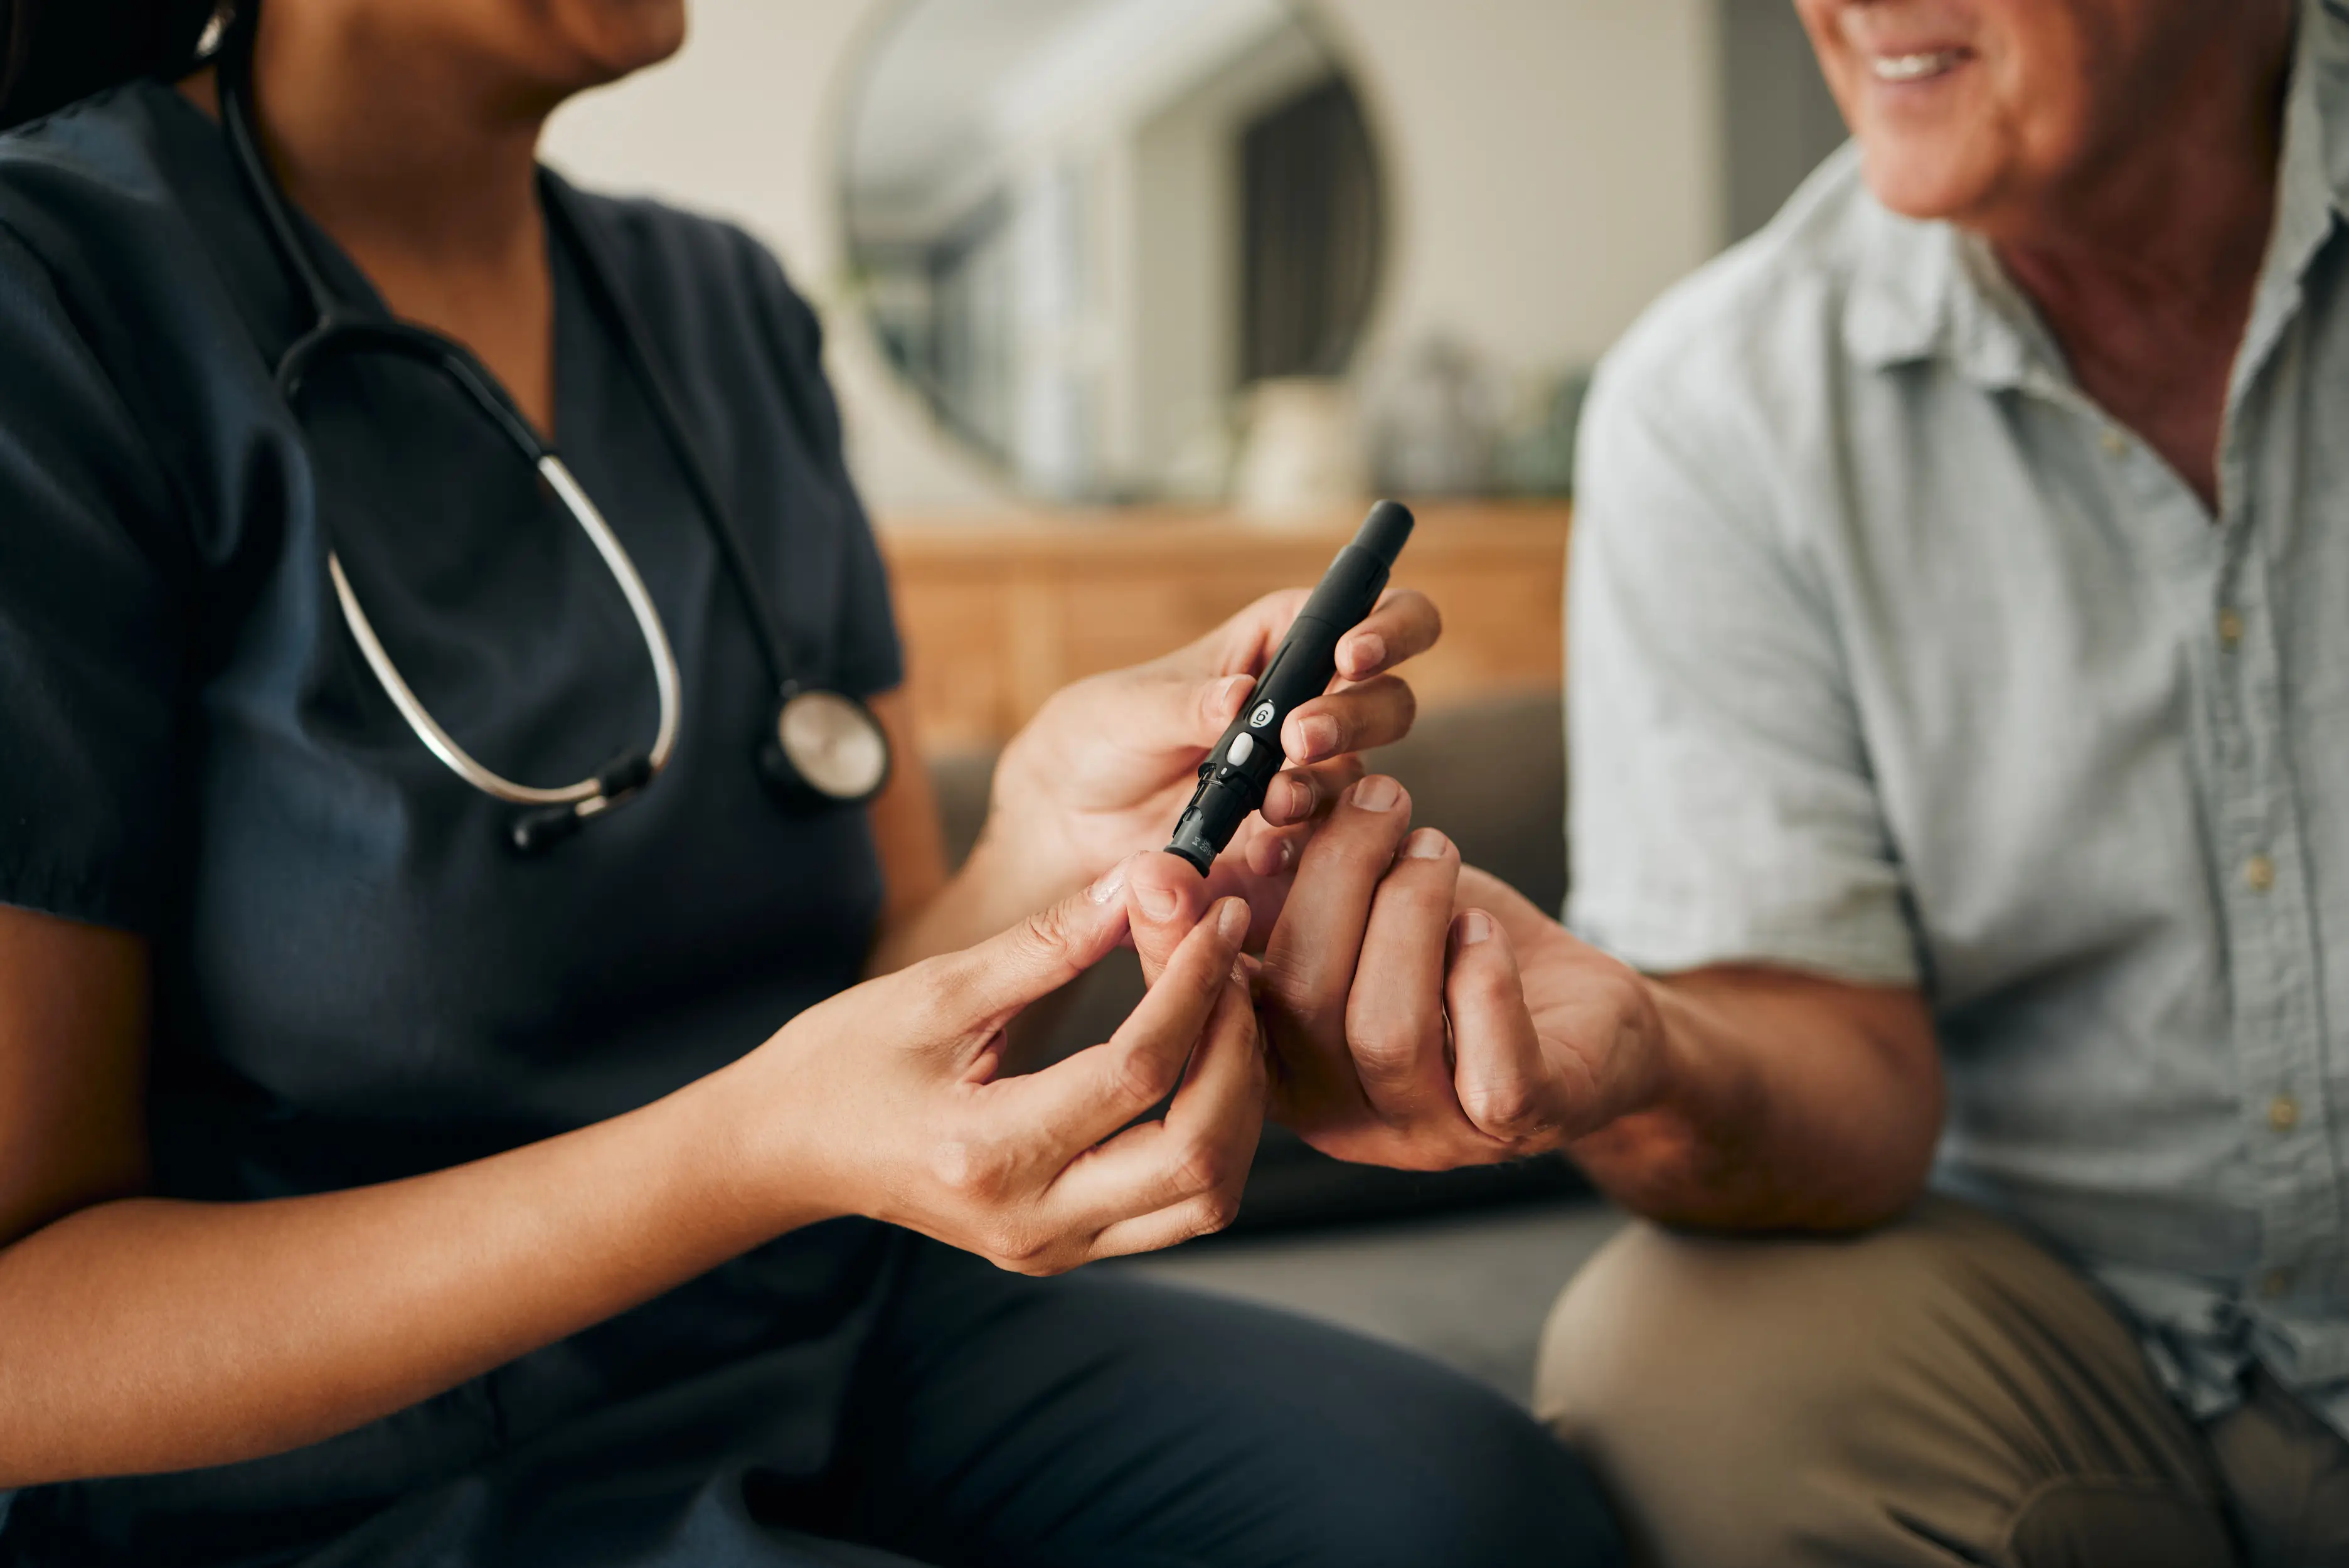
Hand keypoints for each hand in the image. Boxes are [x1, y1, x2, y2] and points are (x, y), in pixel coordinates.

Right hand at [748, 857, 1263, 1272]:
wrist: (787, 1150)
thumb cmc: (844, 1063)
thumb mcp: (935, 990)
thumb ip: (1045, 943)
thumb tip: (1139, 881)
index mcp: (986, 1154)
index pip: (1135, 1073)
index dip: (1191, 986)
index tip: (1217, 918)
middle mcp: (1030, 1220)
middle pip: (1194, 1156)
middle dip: (1234, 1053)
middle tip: (1233, 969)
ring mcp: (1054, 1246)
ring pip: (1204, 1199)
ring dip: (1236, 1104)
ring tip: (1225, 1015)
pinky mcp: (1068, 1246)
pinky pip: (1177, 1207)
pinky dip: (1212, 1136)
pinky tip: (1202, 1065)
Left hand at [977, 588, 1441, 923]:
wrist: (1064, 824)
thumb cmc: (1098, 736)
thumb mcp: (1128, 709)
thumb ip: (1188, 703)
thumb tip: (1242, 696)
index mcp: (1279, 640)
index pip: (1366, 611)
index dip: (1385, 626)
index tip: (1350, 655)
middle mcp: (1310, 705)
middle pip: (1388, 698)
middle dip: (1358, 716)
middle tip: (1301, 739)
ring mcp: (1307, 777)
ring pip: (1364, 775)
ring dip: (1323, 785)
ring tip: (1271, 802)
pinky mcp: (1293, 840)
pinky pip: (1325, 845)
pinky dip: (1302, 848)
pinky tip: (1262, 852)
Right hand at [1121, 791, 1666, 1171]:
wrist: (1582, 1019)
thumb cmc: (1454, 954)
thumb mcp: (1357, 910)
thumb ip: (1281, 885)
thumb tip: (1205, 839)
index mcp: (1275, 1063)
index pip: (1203, 1017)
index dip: (1178, 946)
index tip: (1171, 864)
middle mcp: (1337, 1115)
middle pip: (1301, 1001)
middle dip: (1337, 876)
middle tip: (1380, 797)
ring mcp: (1428, 1131)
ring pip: (1386, 1032)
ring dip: (1411, 912)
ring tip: (1435, 848)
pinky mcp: (1519, 1123)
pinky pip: (1493, 1071)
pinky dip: (1484, 980)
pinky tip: (1483, 931)